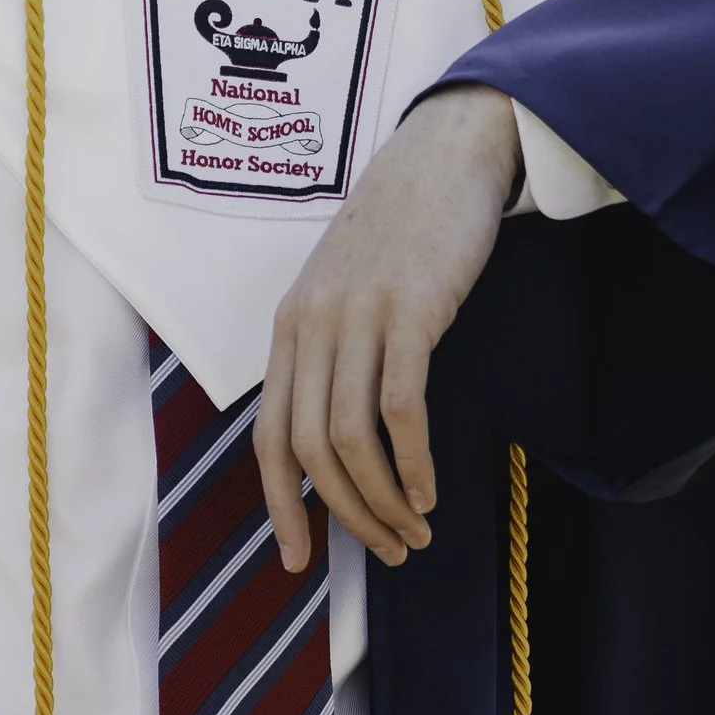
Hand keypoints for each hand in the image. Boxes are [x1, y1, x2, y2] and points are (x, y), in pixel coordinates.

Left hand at [256, 87, 521, 568]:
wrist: (445, 155)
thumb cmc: (404, 230)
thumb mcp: (346, 289)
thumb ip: (334, 349)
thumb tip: (336, 432)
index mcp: (290, 327)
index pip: (269, 437)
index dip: (281, 505)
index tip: (301, 559)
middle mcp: (312, 325)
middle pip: (309, 450)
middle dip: (345, 517)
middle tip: (388, 553)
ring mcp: (358, 316)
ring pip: (351, 439)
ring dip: (383, 501)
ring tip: (416, 534)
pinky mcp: (410, 311)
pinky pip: (400, 408)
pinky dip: (412, 462)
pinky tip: (430, 492)